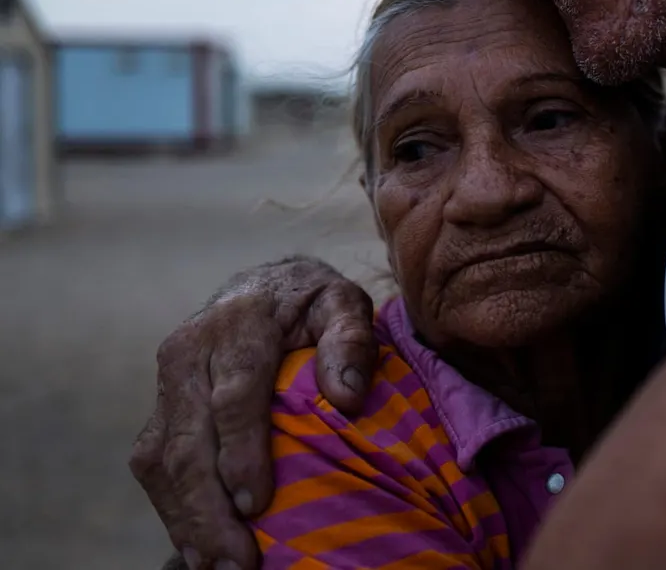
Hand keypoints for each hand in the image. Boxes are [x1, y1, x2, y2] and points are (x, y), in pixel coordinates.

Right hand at [129, 257, 377, 569]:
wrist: (263, 285)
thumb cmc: (312, 303)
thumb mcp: (344, 303)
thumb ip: (351, 340)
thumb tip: (347, 397)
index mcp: (237, 323)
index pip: (234, 395)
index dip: (241, 452)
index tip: (259, 502)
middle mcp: (188, 351)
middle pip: (189, 439)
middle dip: (209, 507)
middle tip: (238, 561)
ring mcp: (166, 382)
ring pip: (162, 460)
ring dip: (186, 519)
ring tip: (217, 567)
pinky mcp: (158, 410)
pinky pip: (153, 467)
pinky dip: (173, 511)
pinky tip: (198, 549)